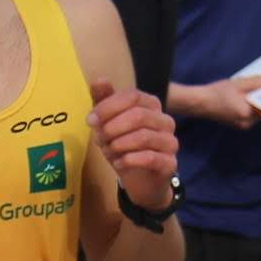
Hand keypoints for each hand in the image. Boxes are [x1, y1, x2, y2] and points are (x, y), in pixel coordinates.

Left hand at [89, 80, 178, 210]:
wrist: (140, 180)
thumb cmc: (124, 146)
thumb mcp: (109, 123)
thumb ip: (104, 101)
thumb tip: (98, 80)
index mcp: (151, 105)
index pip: (132, 96)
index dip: (109, 107)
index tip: (90, 120)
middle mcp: (165, 121)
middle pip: (138, 116)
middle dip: (112, 128)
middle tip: (99, 139)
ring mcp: (170, 142)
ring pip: (144, 137)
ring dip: (118, 145)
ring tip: (108, 152)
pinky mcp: (170, 163)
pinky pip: (150, 158)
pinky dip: (129, 160)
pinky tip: (119, 163)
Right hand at [179, 76, 260, 127]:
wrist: (200, 103)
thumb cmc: (218, 93)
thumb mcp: (239, 84)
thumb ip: (257, 82)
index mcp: (248, 114)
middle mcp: (247, 123)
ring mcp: (242, 125)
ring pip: (257, 113)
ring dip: (260, 102)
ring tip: (260, 89)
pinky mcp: (237, 123)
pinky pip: (250, 115)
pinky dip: (252, 106)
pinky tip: (248, 96)